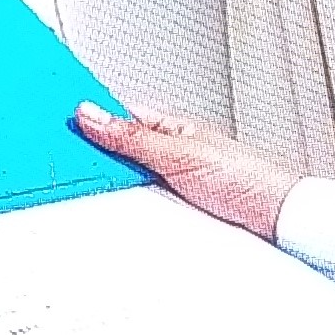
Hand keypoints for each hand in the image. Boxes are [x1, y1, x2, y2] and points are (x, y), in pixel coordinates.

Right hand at [75, 101, 306, 240]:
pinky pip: (131, 211)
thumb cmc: (248, 179)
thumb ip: (133, 137)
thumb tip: (92, 114)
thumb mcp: (180, 153)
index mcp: (170, 129)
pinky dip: (118, 213)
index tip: (57, 125)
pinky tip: (109, 214)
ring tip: (85, 189)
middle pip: (114, 154)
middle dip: (92, 160)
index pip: (118, 117)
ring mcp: (166, 185)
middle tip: (64, 164)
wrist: (276, 221)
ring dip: (105, 191)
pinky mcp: (167, 214)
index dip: (90, 119)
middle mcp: (167, 155)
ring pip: (120, 185)